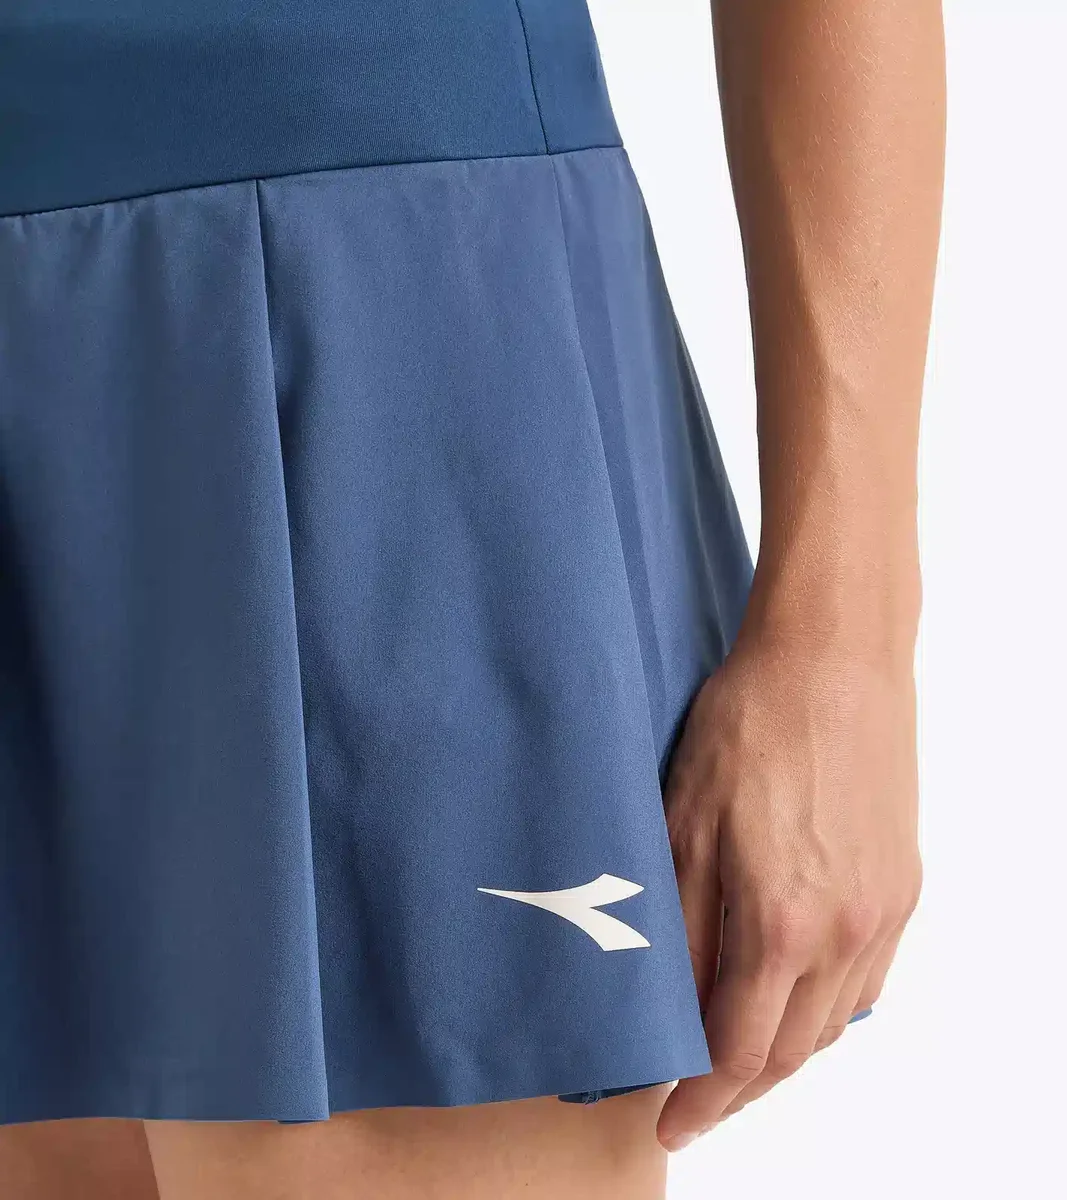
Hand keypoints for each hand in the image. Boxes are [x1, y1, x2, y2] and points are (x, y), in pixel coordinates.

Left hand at [656, 624, 921, 1150]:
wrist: (834, 660)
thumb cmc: (748, 726)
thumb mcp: (684, 820)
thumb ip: (681, 923)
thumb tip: (672, 1000)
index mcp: (782, 920)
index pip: (739, 1050)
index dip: (701, 1099)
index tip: (670, 1123)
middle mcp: (846, 931)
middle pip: (792, 1050)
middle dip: (741, 1090)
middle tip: (698, 1101)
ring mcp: (884, 910)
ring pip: (834, 1021)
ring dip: (785, 1053)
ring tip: (739, 1055)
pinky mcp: (904, 885)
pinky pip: (868, 978)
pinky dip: (827, 1008)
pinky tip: (796, 996)